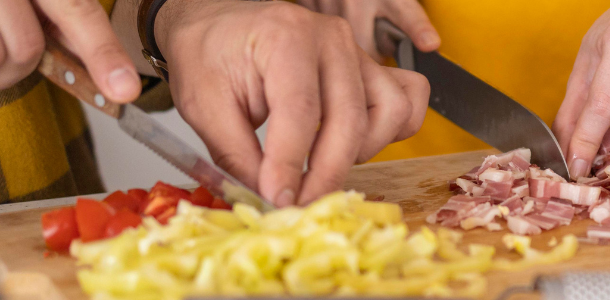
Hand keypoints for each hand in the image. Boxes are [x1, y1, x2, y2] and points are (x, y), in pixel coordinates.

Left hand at [156, 0, 427, 205]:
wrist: (219, 24)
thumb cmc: (210, 55)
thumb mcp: (203, 106)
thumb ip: (238, 156)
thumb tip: (273, 198)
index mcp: (285, 37)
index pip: (300, 110)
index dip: (290, 163)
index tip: (278, 198)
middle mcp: (331, 40)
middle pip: (349, 120)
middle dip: (325, 174)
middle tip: (298, 202)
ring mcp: (357, 53)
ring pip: (390, 112)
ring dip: (362, 151)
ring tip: (322, 165)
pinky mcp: (370, 69)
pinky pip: (406, 101)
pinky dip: (390, 132)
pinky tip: (354, 145)